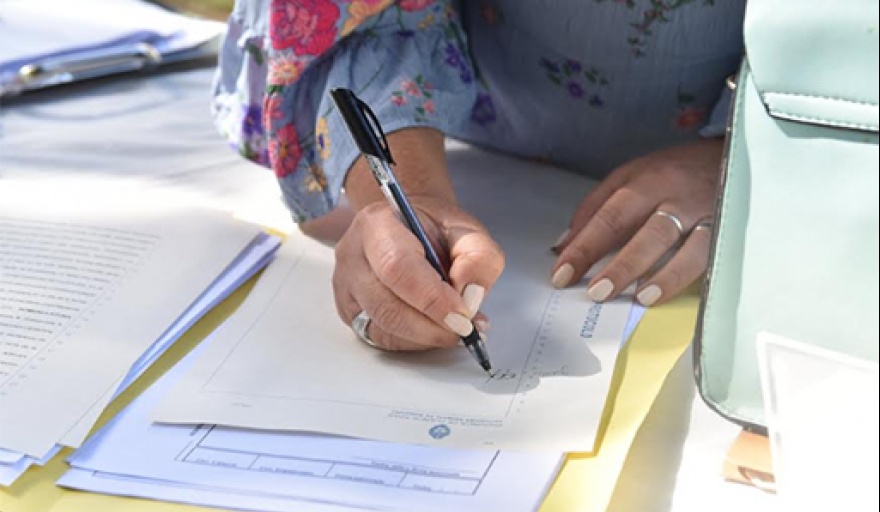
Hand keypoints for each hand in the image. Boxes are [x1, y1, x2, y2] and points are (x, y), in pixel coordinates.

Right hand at [333, 196, 503, 349]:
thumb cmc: (432, 228)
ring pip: (383, 329)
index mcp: (377, 224)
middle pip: (386, 306)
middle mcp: (353, 256)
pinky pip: (380, 339)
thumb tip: (471, 297)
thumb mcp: (466, 229)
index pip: (397, 267)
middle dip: (432, 327)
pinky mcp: (349, 312)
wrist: (407, 226)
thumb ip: (478, 257)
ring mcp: (346, 287)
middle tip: (465, 328)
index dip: (432, 299)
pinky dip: (413, 342)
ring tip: (454, 327)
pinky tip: (433, 329)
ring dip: (425, 337)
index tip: (463, 315)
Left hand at [551, 139, 722, 305]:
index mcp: (644, 180)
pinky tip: (660, 294)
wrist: (734, 155)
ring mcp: (703, 210)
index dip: (584, 246)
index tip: (562, 273)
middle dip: (618, 264)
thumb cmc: (674, 172)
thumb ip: (594, 207)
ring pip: (678, 243)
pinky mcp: (726, 227)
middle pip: (643, 230)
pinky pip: (706, 255)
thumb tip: (563, 245)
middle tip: (595, 291)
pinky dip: (681, 276)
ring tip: (635, 297)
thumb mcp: (630, 176)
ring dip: (655, 272)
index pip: (608, 216)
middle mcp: (673, 194)